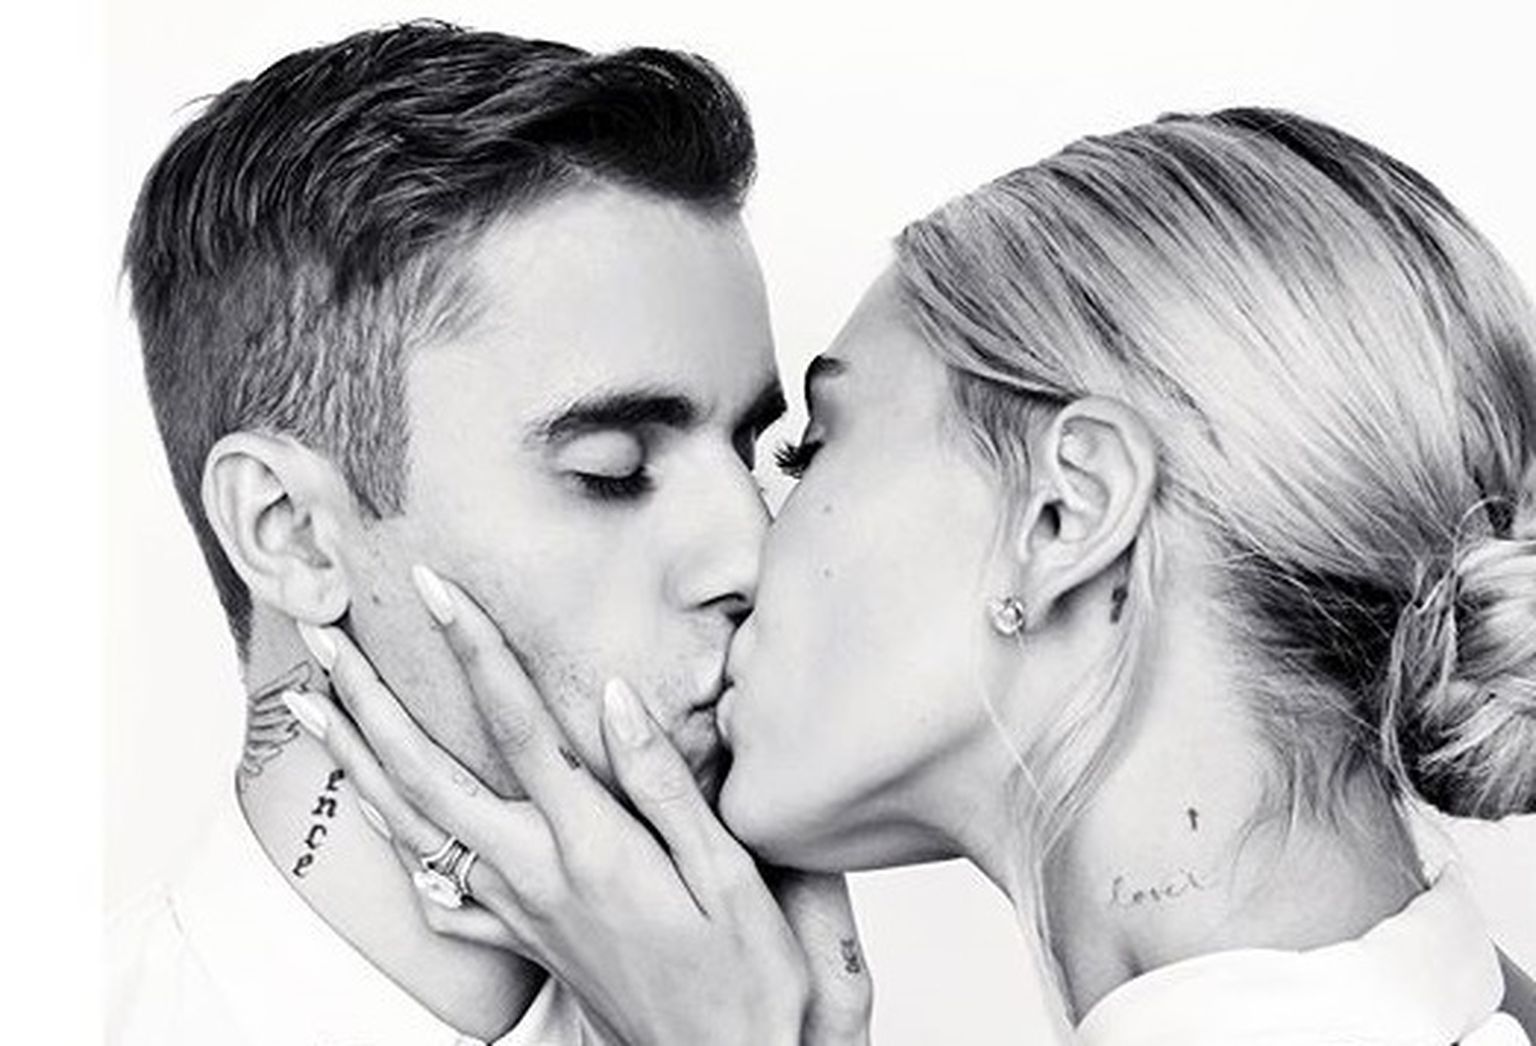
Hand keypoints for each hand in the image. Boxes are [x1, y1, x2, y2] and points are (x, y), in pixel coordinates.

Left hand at [288, 567, 870, 1045]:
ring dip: (356, 760)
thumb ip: (663, 784)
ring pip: (413, 827)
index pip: (518, 724)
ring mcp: (519, 912)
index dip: (474, 647)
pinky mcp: (523, 941)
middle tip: (321, 637)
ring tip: (312, 709)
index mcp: (591, 846)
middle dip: (368, 700)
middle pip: (426, 775)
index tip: (433, 587)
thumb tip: (613, 698)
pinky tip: (377, 824)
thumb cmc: (745, 979)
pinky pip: (436, 892)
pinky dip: (393, 847)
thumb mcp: (728, 877)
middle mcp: (536, 875)